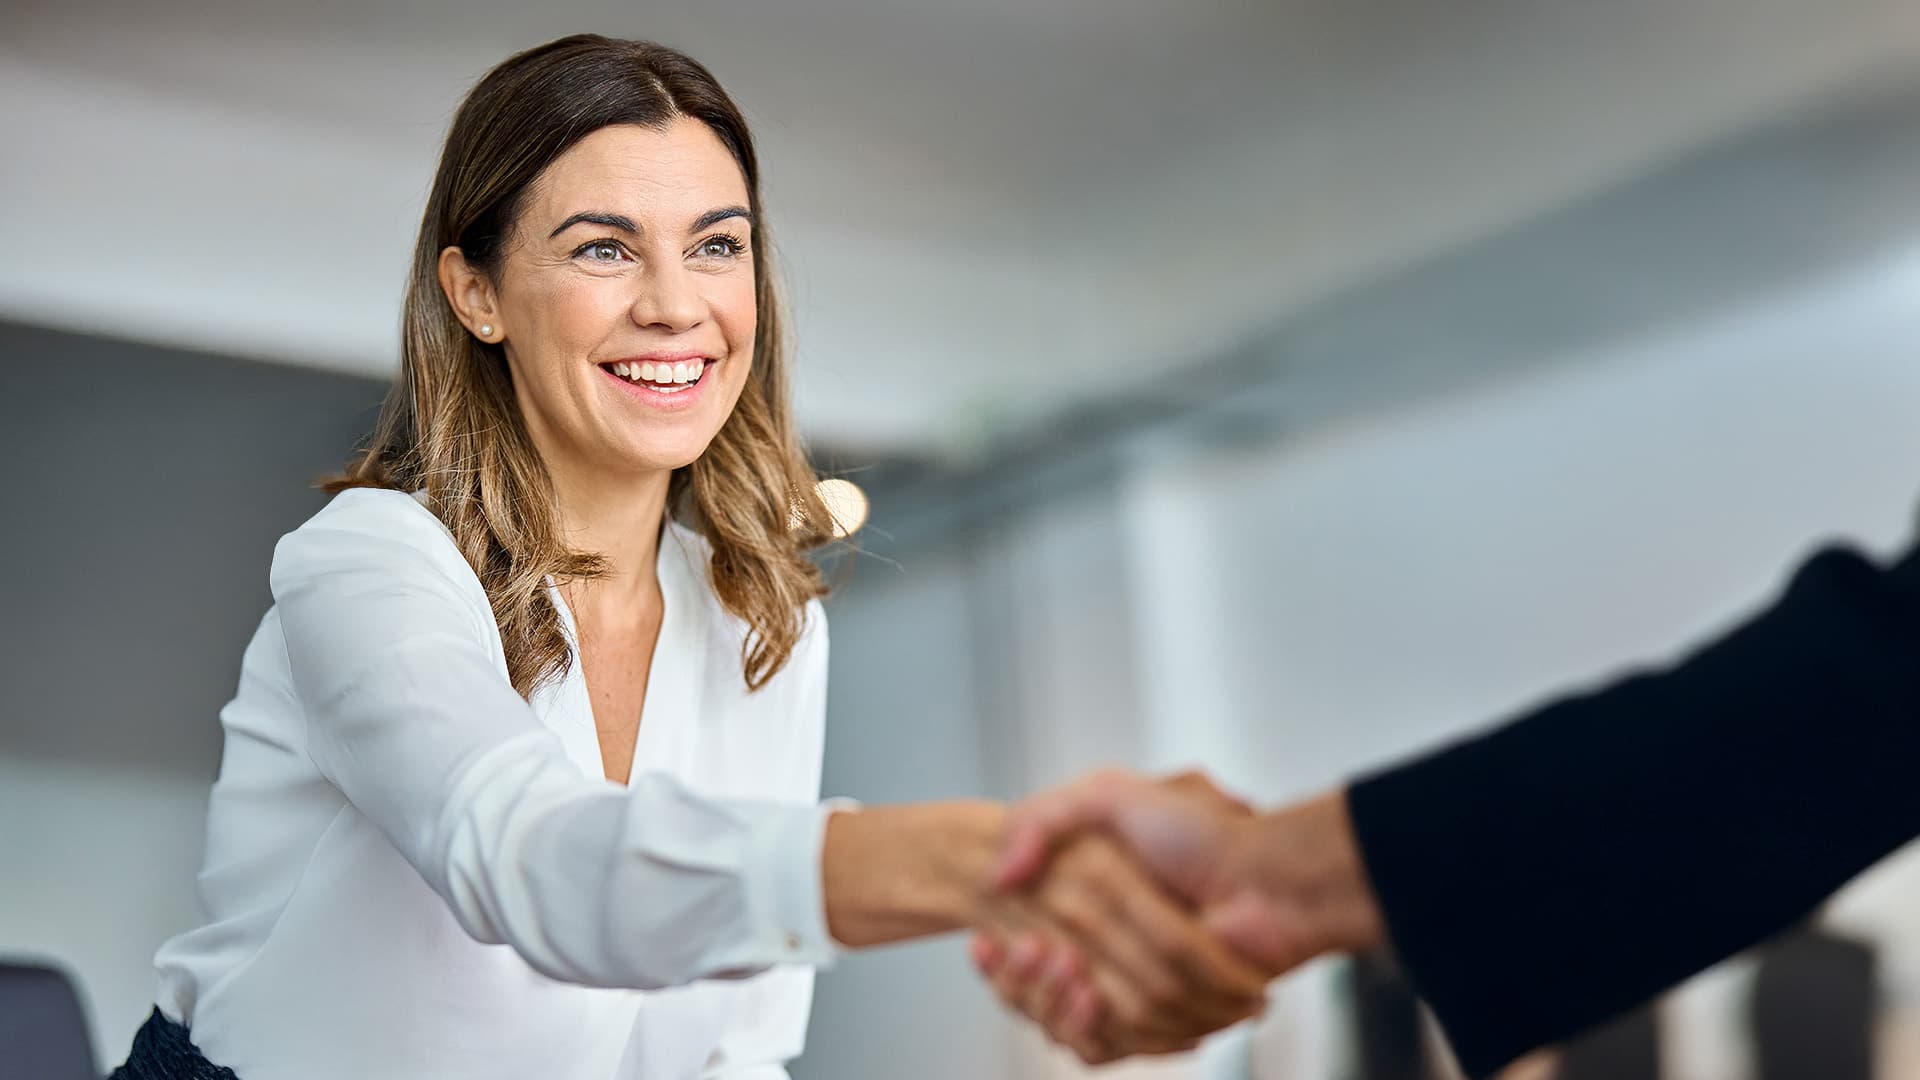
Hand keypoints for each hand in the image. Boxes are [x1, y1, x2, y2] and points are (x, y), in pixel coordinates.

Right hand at [815, 796, 1264, 1061]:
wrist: (1266, 882)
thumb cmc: (1200, 837)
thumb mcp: (1108, 797)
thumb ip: (1042, 819)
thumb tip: (997, 874)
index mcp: (1085, 910)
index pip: (1018, 954)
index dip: (997, 959)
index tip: (985, 941)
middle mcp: (1103, 955)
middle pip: (1032, 996)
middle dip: (1020, 983)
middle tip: (1032, 952)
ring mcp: (1130, 991)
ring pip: (1062, 1026)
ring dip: (1050, 1006)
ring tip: (1064, 968)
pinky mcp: (1159, 1023)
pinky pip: (1106, 1047)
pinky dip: (1092, 1030)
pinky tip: (1088, 999)